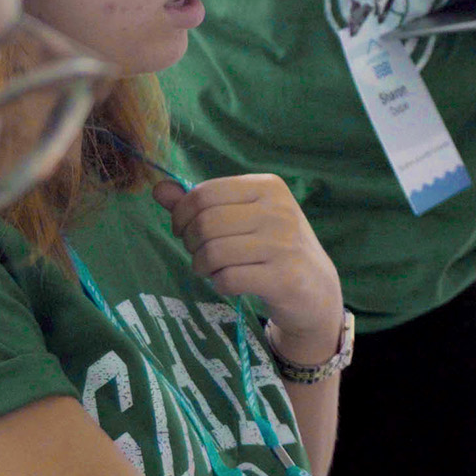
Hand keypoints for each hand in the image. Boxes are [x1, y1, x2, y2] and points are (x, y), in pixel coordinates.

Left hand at [153, 175, 344, 363]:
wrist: (317, 289)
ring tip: (211, 269)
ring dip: (202, 266)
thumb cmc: (274, 247)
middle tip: (199, 254)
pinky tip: (229, 282)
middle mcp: (279, 210)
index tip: (183, 230)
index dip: (181, 214)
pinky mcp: (283, 278)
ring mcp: (284, 244)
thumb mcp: (244, 217)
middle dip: (190, 242)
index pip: (205, 193)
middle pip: (205, 223)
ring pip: (213, 252)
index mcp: (269, 186)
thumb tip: (159, 189)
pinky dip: (219, 284)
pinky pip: (228, 279)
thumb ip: (200, 203)